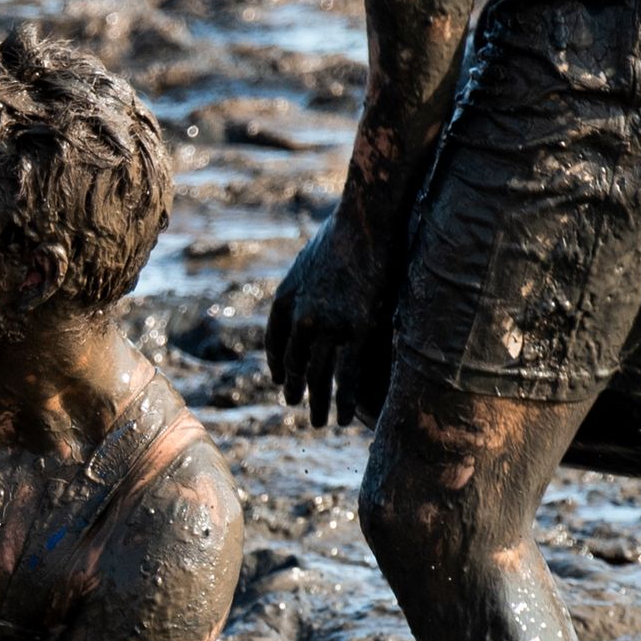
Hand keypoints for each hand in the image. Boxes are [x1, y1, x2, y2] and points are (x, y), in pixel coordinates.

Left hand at [265, 212, 397, 427]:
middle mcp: (300, 317)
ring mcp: (327, 327)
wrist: (366, 219)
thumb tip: (317, 278)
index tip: (278, 379)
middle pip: (293, 363)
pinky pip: (348, 376)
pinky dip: (345, 401)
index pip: (275, 341)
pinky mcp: (358, 331)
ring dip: (317, 403)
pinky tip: (345, 418)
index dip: (276, 363)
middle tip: (293, 405)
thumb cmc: (345, 228)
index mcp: (286, 298)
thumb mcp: (312, 254)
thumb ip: (309, 277)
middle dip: (293, 388)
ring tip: (318, 421)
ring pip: (318, 376)